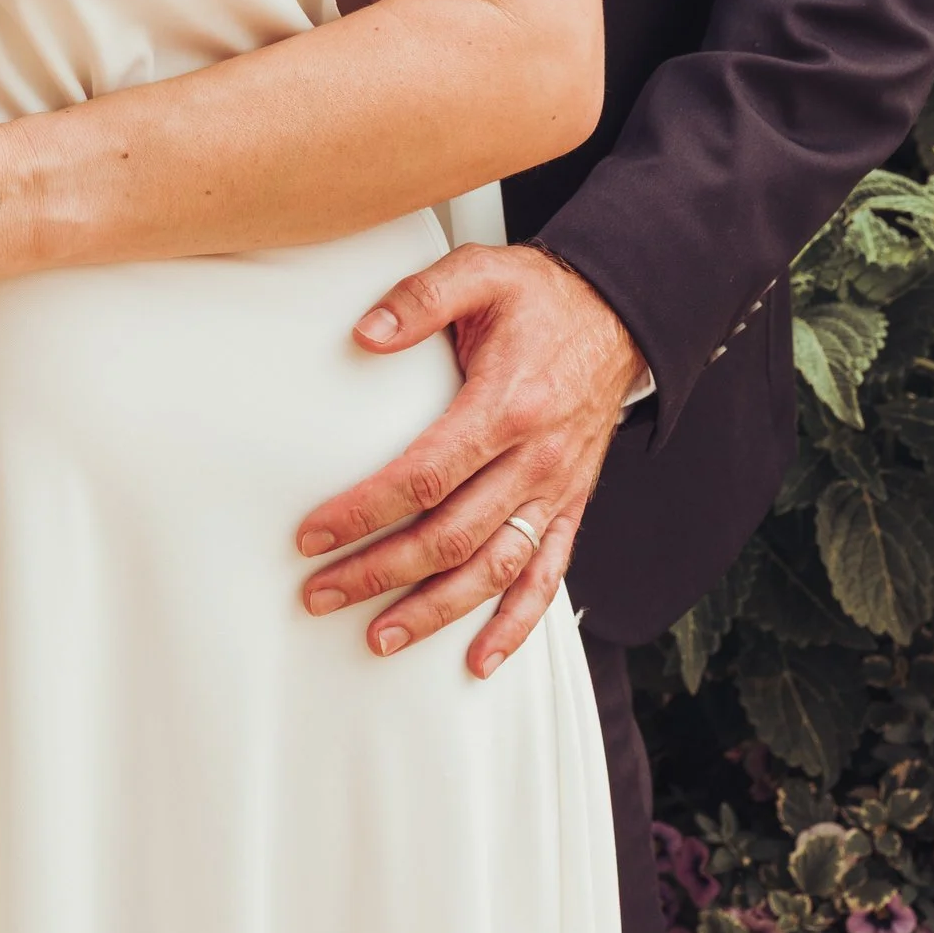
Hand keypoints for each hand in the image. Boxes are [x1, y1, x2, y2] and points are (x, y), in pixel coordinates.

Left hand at [296, 243, 644, 677]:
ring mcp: (556, 489)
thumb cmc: (541, 297)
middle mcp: (534, 459)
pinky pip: (547, 576)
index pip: (424, 475)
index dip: (364, 510)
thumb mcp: (481, 273)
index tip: (313, 534)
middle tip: (320, 593)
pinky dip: (516, 624)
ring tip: (380, 636)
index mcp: (505, 405)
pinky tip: (480, 659)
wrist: (621, 313)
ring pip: (494, 569)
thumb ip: (420, 299)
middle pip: (450, 535)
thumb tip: (364, 335)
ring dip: (436, 610)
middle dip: (380, 571)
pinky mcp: (571, 505)